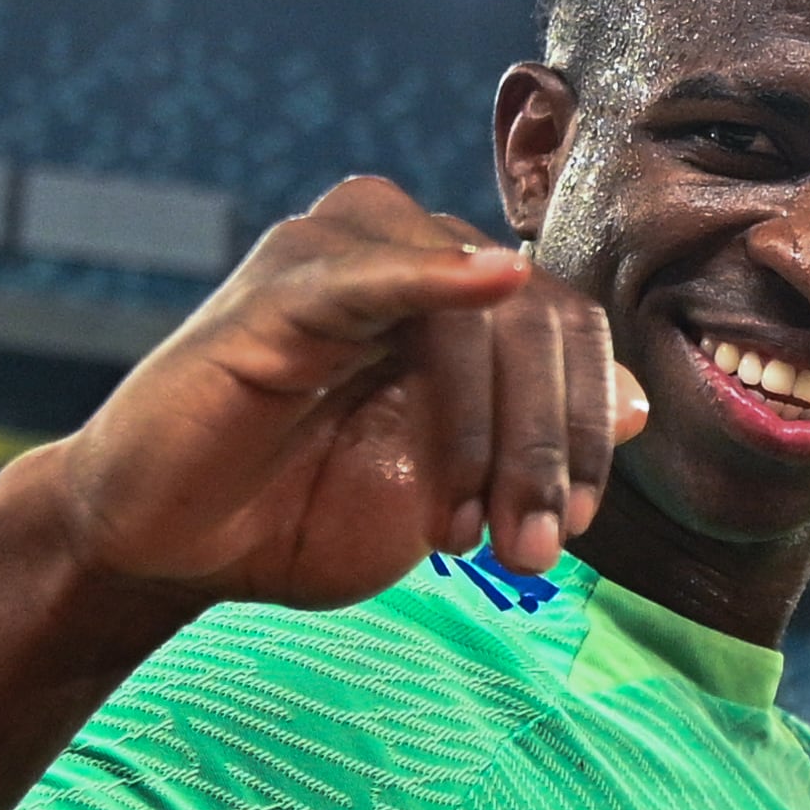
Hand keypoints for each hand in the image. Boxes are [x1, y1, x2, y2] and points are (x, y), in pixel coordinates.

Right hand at [47, 176, 646, 609]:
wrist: (171, 550)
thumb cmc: (302, 510)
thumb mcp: (444, 490)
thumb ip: (532, 443)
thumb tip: (638, 403)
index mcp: (453, 298)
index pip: (566, 326)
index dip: (586, 426)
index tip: (577, 528)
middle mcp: (407, 257)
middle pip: (536, 320)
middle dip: (545, 449)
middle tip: (531, 552)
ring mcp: (343, 259)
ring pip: (478, 312)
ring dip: (490, 430)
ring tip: (463, 537)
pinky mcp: (280, 287)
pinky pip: (373, 272)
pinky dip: (438, 274)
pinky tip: (493, 278)